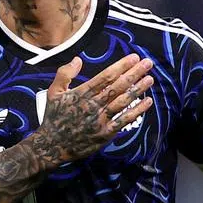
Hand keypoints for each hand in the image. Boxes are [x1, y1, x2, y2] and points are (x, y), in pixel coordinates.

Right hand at [32, 54, 154, 163]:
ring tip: (150, 79)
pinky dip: (137, 111)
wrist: (52, 145)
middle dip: (134, 73)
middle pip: (118, 86)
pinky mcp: (105, 133)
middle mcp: (93, 105)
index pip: (105, 76)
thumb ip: (64, 74)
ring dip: (138, 89)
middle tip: (148, 63)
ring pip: (123, 101)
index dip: (121, 66)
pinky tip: (147, 101)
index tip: (133, 57)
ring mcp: (100, 120)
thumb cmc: (54, 116)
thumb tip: (78, 59)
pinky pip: (124, 120)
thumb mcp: (53, 92)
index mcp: (82, 93)